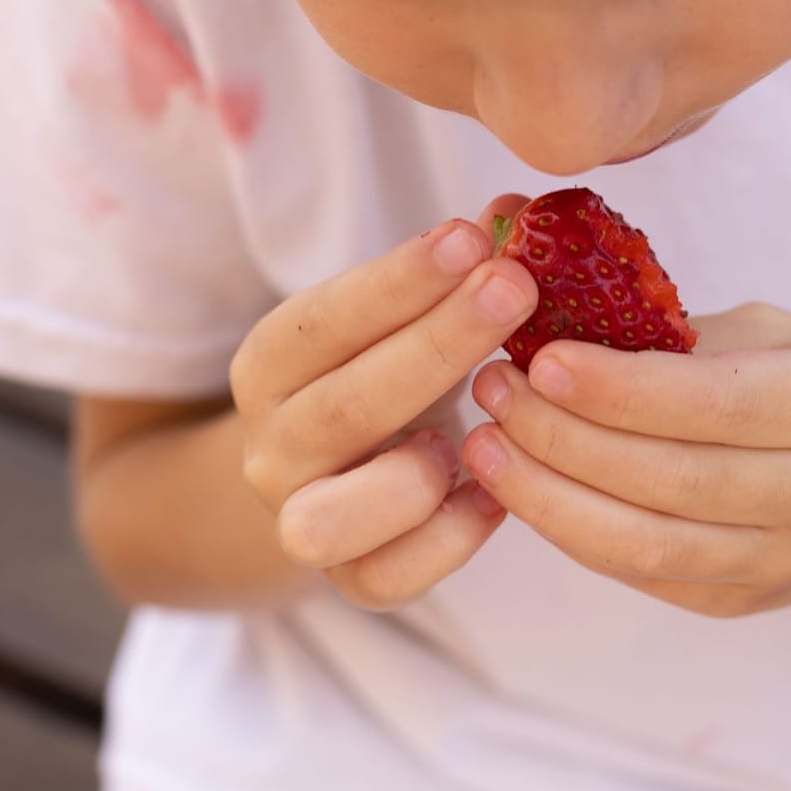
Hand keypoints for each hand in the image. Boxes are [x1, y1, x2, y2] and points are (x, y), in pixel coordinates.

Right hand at [230, 196, 538, 608]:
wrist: (332, 479)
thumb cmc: (389, 373)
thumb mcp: (405, 317)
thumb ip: (455, 269)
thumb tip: (520, 208)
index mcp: (271, 365)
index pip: (321, 319)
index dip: (398, 280)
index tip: (472, 235)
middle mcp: (271, 447)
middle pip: (345, 406)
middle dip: (437, 343)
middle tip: (516, 288)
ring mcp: (302, 521)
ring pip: (329, 519)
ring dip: (412, 475)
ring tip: (476, 431)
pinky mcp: (352, 581)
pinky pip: (390, 578)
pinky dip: (450, 538)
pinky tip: (497, 491)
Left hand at [464, 303, 790, 617]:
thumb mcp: (774, 335)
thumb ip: (677, 337)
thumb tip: (552, 313)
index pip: (713, 405)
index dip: (619, 388)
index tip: (541, 358)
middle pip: (668, 478)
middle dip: (564, 436)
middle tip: (493, 392)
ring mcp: (781, 561)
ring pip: (644, 541)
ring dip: (548, 495)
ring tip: (487, 445)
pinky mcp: (738, 603)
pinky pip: (637, 573)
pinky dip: (570, 529)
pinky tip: (524, 487)